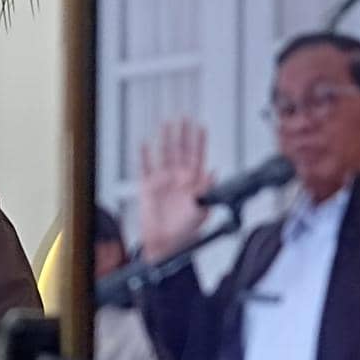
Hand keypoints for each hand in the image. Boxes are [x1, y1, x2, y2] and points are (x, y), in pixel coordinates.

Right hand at [139, 119, 212, 260]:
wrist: (167, 243)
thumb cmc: (187, 230)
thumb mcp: (203, 209)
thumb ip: (208, 190)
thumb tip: (214, 171)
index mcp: (194, 182)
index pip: (197, 156)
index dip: (199, 141)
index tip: (200, 126)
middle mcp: (179, 178)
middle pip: (181, 150)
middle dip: (182, 133)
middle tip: (183, 117)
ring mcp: (163, 181)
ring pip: (164, 154)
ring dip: (165, 139)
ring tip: (166, 124)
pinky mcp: (148, 187)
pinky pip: (145, 167)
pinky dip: (144, 156)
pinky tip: (145, 144)